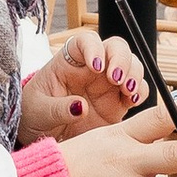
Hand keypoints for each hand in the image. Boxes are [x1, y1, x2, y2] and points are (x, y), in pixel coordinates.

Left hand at [19, 30, 147, 140]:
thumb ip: (57, 108)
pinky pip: (137, 91)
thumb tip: (79, 107)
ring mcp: (108, 84)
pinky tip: (134, 100)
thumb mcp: (39, 111)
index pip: (85, 41)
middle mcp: (93, 68)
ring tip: (128, 91)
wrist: (44, 135)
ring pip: (131, 65)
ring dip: (134, 74)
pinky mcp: (119, 103)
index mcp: (69, 61)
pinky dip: (141, 92)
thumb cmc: (36, 114)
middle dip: (121, 59)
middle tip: (116, 78)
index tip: (96, 65)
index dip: (94, 47)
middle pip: (116, 48)